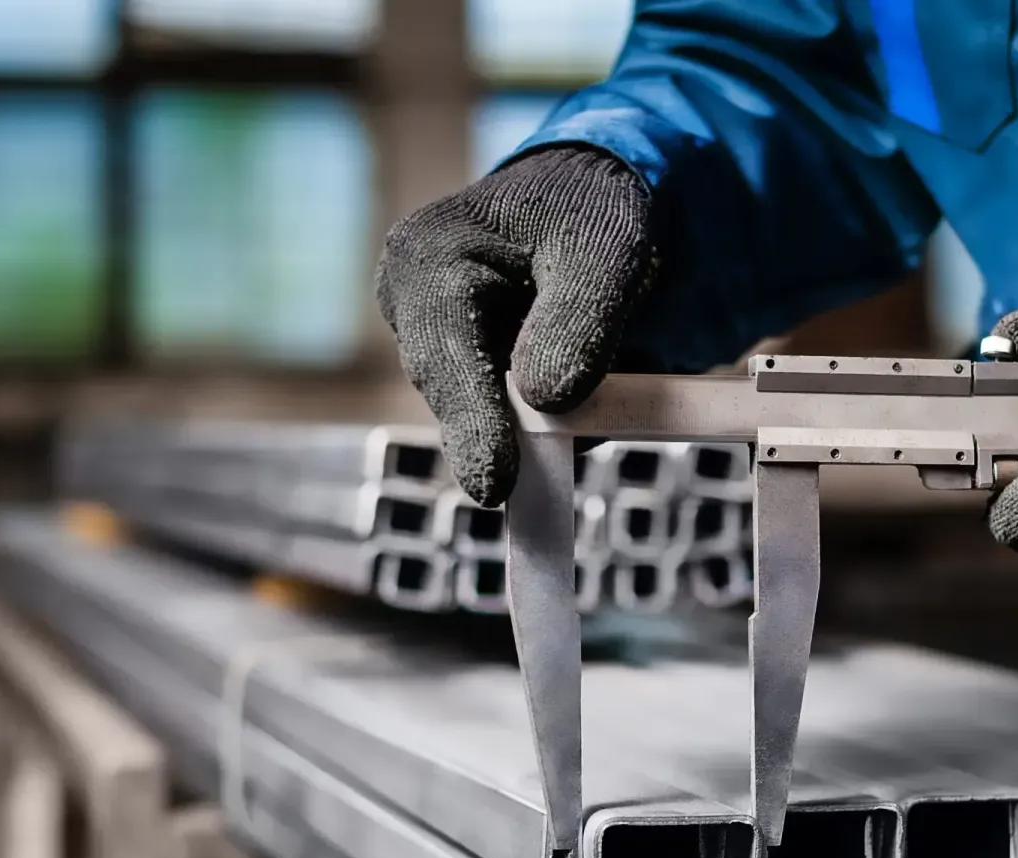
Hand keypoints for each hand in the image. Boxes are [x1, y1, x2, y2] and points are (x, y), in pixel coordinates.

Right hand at [377, 146, 655, 505]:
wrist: (594, 203)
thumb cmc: (594, 212)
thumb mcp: (606, 249)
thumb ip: (578, 318)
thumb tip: (546, 401)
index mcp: (425, 259)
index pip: (442, 354)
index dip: (472, 422)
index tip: (495, 485)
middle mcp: (412, 305)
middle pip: (455, 393)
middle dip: (503, 434)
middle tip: (535, 494)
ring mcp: (436, 344)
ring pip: (487, 413)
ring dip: (541, 422)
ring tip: (598, 387)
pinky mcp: (468, 373)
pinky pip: (510, 416)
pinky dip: (552, 417)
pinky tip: (590, 386)